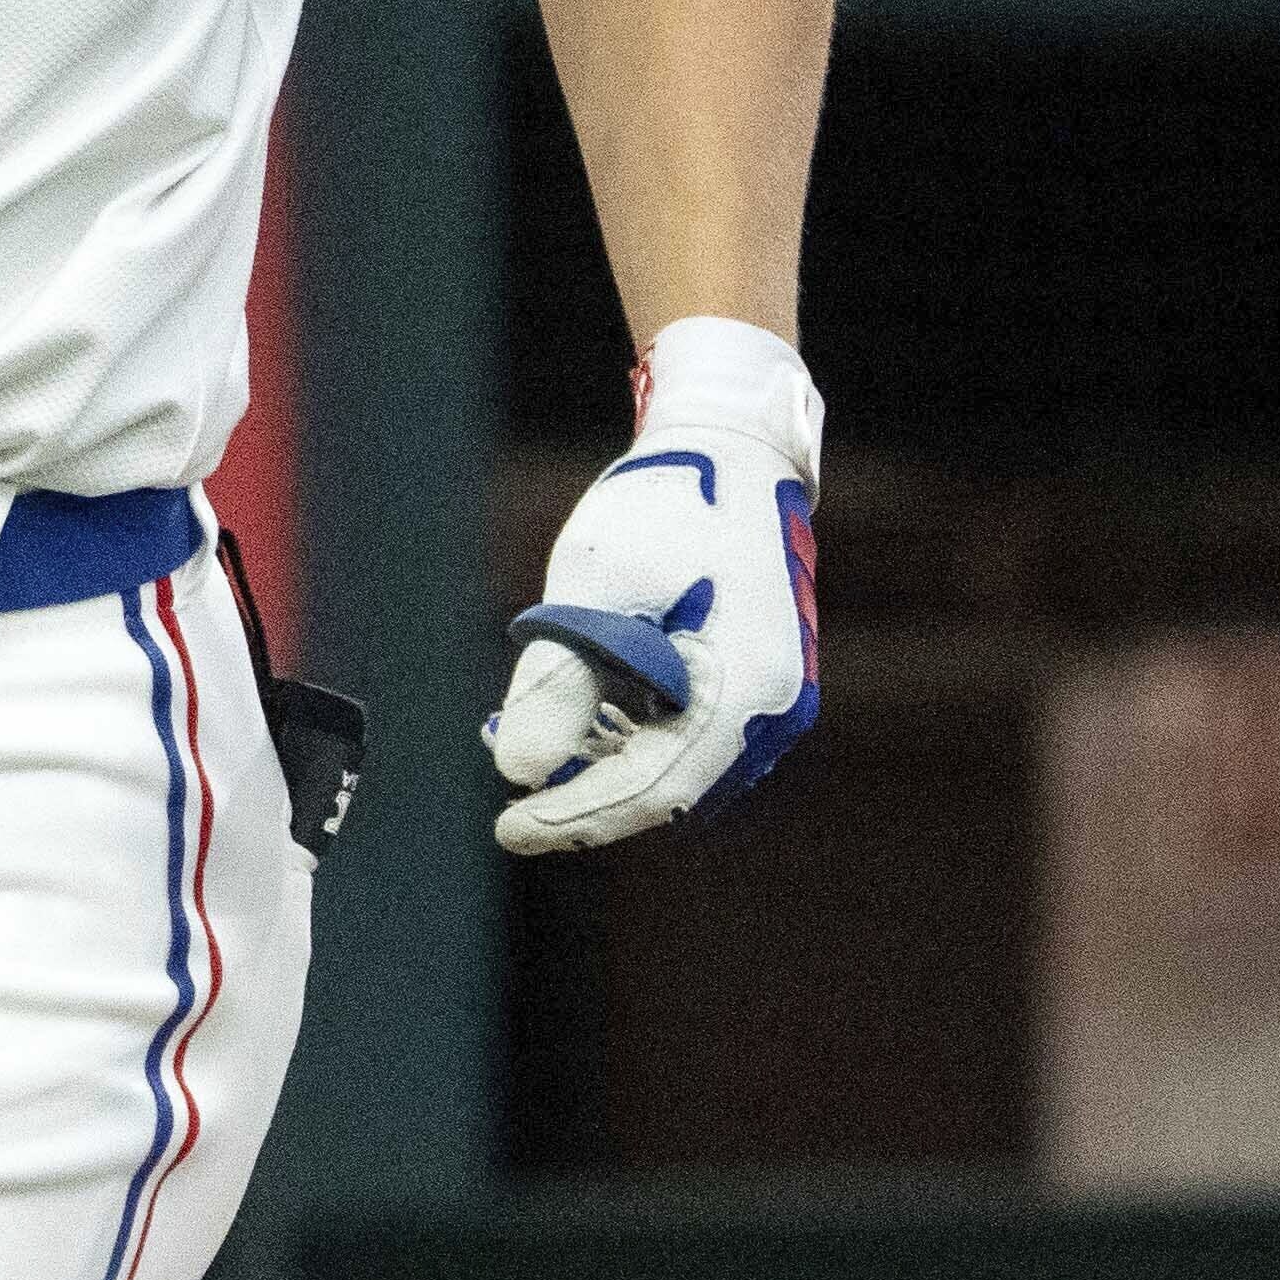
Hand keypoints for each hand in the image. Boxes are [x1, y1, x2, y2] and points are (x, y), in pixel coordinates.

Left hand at [486, 317, 821, 853]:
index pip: (654, 791)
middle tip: (507, 800)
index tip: (508, 829)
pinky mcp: (750, 682)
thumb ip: (558, 681)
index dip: (577, 818)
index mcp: (746, 690)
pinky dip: (626, 737)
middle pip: (666, 789)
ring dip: (600, 768)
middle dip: (584, 797)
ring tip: (523, 744)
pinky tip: (571, 717)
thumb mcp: (596, 583)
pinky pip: (687, 735)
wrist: (732, 450)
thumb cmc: (666, 506)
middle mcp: (772, 710)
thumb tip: (515, 773)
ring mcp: (769, 699)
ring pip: (674, 767)